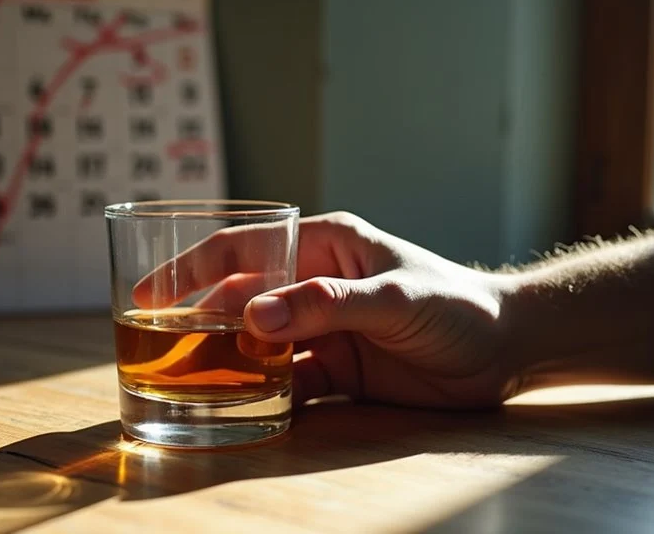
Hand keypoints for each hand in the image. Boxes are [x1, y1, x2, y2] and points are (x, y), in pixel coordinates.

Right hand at [135, 212, 518, 408]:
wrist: (506, 350)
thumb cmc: (457, 305)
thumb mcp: (395, 298)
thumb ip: (328, 305)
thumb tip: (252, 316)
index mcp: (322, 245)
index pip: (242, 249)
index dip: (190, 269)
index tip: (147, 293)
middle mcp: (312, 284)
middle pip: (238, 299)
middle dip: (196, 321)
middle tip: (152, 349)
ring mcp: (321, 329)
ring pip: (256, 344)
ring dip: (224, 361)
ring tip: (183, 383)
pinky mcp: (335, 369)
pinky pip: (286, 382)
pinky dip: (261, 395)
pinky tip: (237, 408)